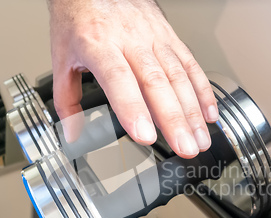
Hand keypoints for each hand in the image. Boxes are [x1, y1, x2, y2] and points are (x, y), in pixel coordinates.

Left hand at [49, 0, 218, 158]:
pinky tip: (209, 114)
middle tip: (184, 148)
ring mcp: (153, 37)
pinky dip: (202, 90)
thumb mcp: (61, 56)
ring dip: (192, 111)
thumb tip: (71, 132)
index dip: (133, 108)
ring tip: (199, 139)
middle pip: (156, 82)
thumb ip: (66, 98)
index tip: (145, 134)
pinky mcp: (169, 36)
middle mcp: (130, 39)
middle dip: (174, 119)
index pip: (119, 79)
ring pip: (178, 76)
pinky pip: (190, 64)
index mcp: (98, 44)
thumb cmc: (78, 16)